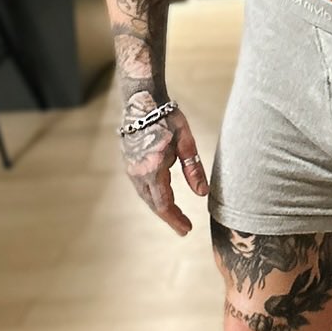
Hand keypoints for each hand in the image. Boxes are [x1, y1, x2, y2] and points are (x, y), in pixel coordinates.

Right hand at [119, 106, 206, 236]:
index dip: (175, 219)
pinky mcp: (129, 163)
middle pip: (154, 203)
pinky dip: (152, 196)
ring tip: (175, 215)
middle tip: (184, 227)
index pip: (164, 204)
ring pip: (146, 196)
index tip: (187, 229)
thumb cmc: (167, 118)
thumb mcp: (185, 142)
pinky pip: (141, 186)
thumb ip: (194, 169)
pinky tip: (161, 197)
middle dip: (169, 217)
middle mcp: (139, 172)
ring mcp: (131, 168)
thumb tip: (202, 193)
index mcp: (153, 169)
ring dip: (160, 207)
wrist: (142, 101)